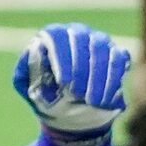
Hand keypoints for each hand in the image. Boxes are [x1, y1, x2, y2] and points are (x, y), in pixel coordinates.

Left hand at [15, 22, 130, 145]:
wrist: (68, 113)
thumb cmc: (45, 96)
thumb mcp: (28, 86)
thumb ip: (25, 70)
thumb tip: (34, 52)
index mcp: (52, 36)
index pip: (57, 36)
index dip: (62, 58)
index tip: (63, 82)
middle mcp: (76, 33)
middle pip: (82, 39)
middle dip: (81, 68)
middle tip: (77, 94)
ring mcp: (98, 42)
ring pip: (103, 49)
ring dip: (98, 77)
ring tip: (92, 102)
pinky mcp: (116, 54)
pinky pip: (119, 60)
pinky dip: (113, 81)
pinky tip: (105, 100)